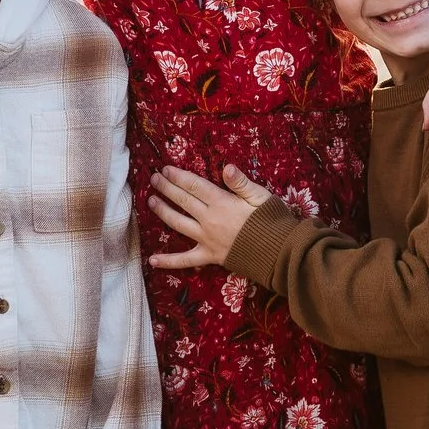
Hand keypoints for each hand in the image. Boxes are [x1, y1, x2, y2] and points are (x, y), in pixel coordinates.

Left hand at [145, 165, 273, 269]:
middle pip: (183, 201)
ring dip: (162, 212)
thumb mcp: (261, 196)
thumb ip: (241, 182)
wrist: (279, 253)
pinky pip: (185, 260)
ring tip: (150, 201)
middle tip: (153, 178)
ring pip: (178, 224)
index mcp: (221, 203)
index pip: (194, 185)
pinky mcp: (209, 257)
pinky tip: (152, 260)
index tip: (165, 169)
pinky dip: (168, 261)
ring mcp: (206, 239)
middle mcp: (209, 220)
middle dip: (166, 188)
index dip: (178, 176)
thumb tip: (226, 167)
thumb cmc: (272, 221)